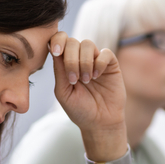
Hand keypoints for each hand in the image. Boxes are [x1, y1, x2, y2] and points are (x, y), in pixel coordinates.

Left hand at [49, 31, 126, 147]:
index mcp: (65, 63)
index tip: (56, 52)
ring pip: (88, 44)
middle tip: (74, 80)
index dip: (57, 41)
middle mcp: (80, 59)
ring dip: (85, 62)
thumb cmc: (79, 110)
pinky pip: (106, 53)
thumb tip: (53, 48)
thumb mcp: (63, 92)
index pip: (59, 41)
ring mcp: (96, 61)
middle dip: (71, 59)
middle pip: (73, 42)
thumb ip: (59, 71)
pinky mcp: (111, 65)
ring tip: (86, 80)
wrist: (100, 123)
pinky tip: (97, 76)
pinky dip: (99, 63)